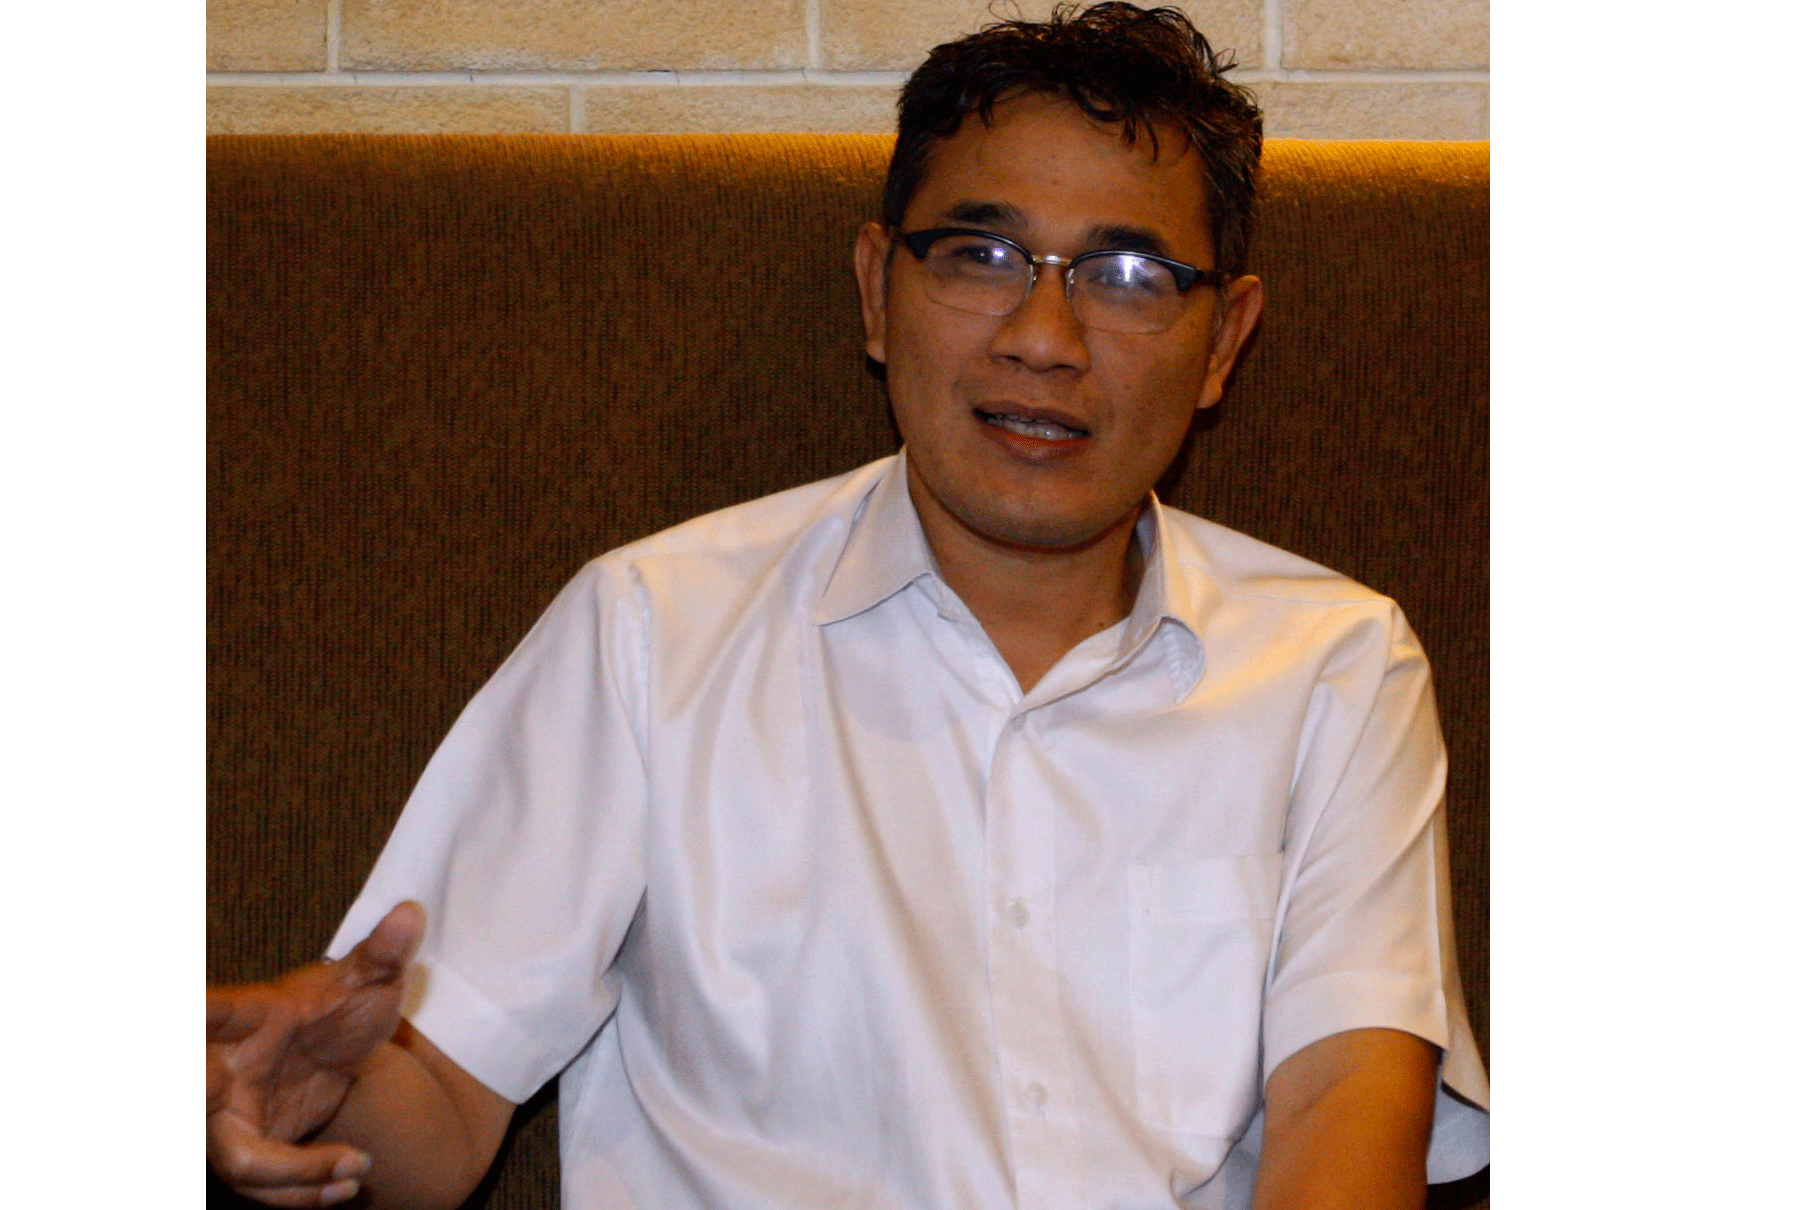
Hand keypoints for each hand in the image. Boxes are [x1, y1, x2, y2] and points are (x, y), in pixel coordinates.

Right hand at [207, 902, 424, 1207]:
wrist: (341, 1048)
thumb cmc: (339, 1006)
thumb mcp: (369, 980)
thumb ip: (383, 952)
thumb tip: (411, 912)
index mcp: (244, 1016)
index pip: (209, 1012)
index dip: (191, 1014)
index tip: (178, 1011)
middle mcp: (221, 1066)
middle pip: (194, 1095)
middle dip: (195, 1106)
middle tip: (223, 1107)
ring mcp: (229, 1112)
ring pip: (238, 1160)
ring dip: (293, 1178)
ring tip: (356, 1169)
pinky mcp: (248, 1146)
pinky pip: (263, 1182)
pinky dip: (303, 1191)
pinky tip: (347, 1185)